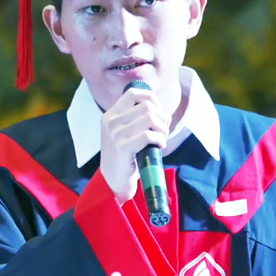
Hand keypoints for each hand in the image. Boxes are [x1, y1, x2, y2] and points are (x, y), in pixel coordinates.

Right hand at [99, 87, 170, 204]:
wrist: (113, 183)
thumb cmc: (126, 158)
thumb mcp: (127, 133)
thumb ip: (140, 120)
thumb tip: (164, 112)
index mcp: (111, 114)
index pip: (133, 93)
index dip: (152, 99)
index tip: (159, 113)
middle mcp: (111, 121)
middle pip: (146, 106)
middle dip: (162, 117)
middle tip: (163, 131)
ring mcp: (114, 134)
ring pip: (149, 118)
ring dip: (163, 129)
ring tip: (162, 139)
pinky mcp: (121, 147)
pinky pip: (149, 135)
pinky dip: (160, 139)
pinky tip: (160, 147)